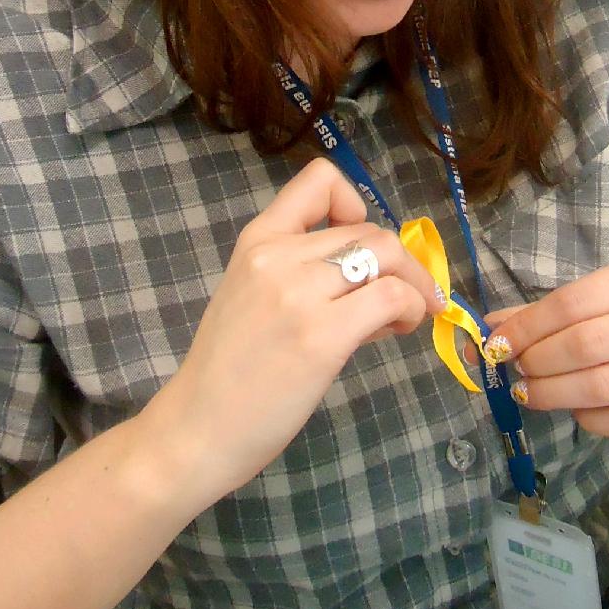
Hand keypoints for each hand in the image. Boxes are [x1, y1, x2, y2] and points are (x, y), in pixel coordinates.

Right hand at [160, 158, 441, 500]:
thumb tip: (378, 277)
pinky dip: (411, 308)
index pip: (318, 180)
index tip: (358, 241)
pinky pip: (391, 297)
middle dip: (399, 263)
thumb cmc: (228, 372)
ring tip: (401, 318)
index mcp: (257, 240)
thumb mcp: (254, 298)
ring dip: (411, 283)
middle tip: (396, 303)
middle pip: (369, 230)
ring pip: (387, 254)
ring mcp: (299, 294)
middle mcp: (277, 256)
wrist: (197, 428)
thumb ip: (305, 276)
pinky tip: (400, 329)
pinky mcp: (323, 336)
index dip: (354, 203)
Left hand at [483, 259, 608, 440]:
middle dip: (540, 361)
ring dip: (555, 393)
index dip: (528, 326)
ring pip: (606, 386)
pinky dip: (589, 419)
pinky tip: (576, 410)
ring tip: (533, 392)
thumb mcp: (595, 302)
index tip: (499, 344)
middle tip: (519, 371)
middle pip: (589, 344)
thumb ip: (541, 315)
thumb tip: (485, 333)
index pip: (575, 302)